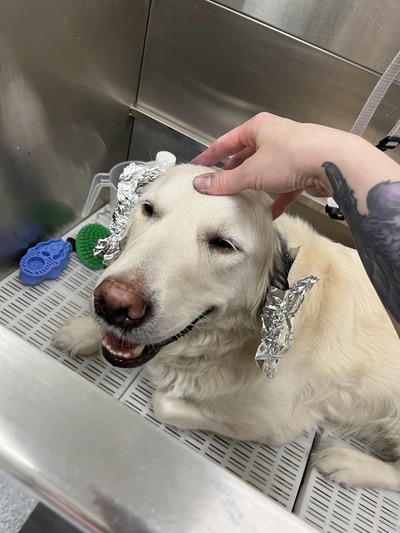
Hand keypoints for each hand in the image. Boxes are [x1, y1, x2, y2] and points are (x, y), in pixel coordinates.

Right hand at [192, 113, 338, 217]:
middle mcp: (275, 137)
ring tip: (242, 200)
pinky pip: (285, 186)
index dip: (210, 155)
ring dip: (255, 186)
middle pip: (246, 156)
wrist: (333, 163)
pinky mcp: (305, 169)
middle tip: (219, 187)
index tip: (198, 166)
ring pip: (266, 171)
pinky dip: (277, 198)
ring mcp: (291, 153)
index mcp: (258, 128)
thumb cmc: (293, 155)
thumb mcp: (252, 171)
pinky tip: (270, 212)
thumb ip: (226, 181)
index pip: (226, 141)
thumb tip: (201, 184)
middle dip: (233, 173)